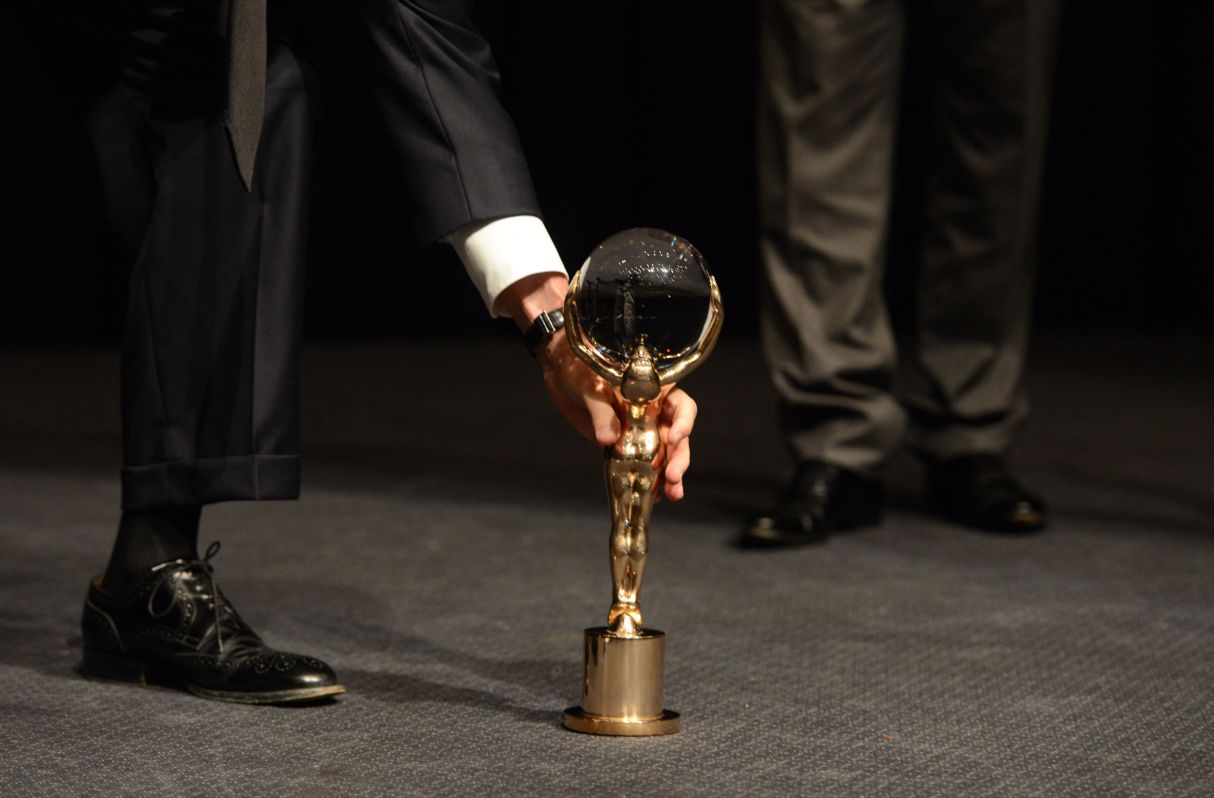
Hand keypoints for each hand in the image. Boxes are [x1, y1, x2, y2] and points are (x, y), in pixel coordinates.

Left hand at [537, 336, 696, 501]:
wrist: (560, 375)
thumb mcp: (590, 385)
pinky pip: (640, 466)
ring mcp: (641, 432)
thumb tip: (608, 439)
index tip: (674, 438)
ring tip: (672, 494)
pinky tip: (653, 497)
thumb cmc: (579, 368)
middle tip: (673, 477)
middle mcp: (654, 412)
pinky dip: (648, 482)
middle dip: (678, 458)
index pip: (681, 406)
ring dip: (670, 476)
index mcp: (654, 390)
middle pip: (677, 438)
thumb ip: (601, 411)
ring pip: (664, 456)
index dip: (684, 422)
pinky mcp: (624, 447)